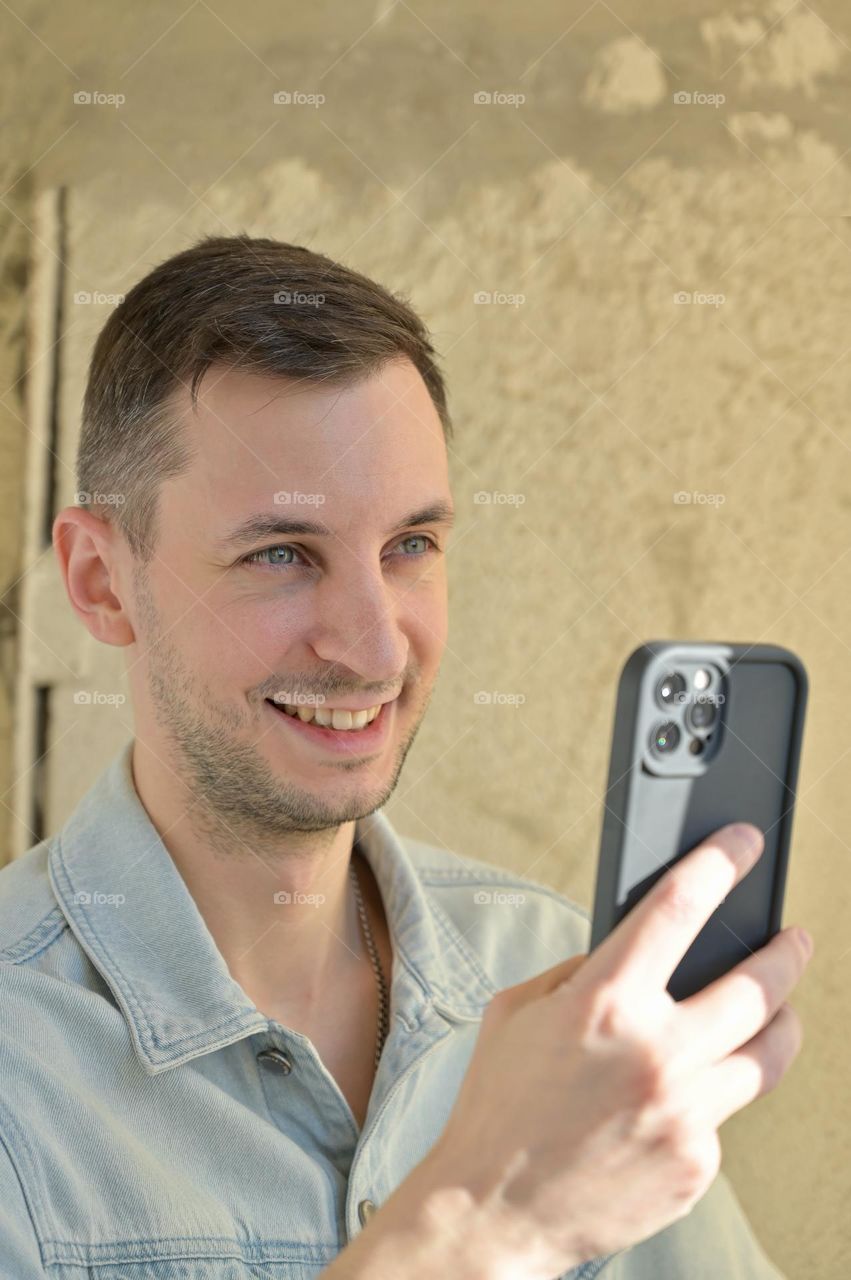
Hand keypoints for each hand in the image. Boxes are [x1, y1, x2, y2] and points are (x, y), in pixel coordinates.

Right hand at [421, 823, 811, 1277]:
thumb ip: (579, 974)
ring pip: (767, 1054)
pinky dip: (712, 1096)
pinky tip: (687, 1096)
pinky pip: (724, 1115)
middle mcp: (654, 1053)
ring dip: (782, 1022)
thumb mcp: (517, 1012)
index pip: (679, 908)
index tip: (744, 845)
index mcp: (603, 1002)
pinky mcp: (696, 1164)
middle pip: (755, 986)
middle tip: (794, 939)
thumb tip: (630, 954)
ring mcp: (683, 1113)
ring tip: (784, 1009)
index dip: (719, 865)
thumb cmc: (499, 1105)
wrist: (492, 1210)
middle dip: (785, 954)